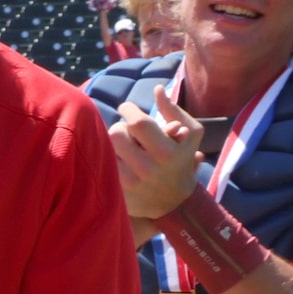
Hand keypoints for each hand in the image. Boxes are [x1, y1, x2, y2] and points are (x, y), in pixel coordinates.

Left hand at [111, 82, 203, 222]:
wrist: (174, 203)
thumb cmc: (181, 161)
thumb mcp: (191, 135)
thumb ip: (174, 111)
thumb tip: (157, 89)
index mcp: (166, 151)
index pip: (136, 121)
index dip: (128, 109)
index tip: (128, 109)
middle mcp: (147, 168)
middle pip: (116, 132)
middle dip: (121, 127)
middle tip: (128, 131)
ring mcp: (129, 182)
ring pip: (106, 147)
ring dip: (113, 142)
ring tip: (124, 146)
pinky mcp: (116, 191)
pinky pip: (101, 163)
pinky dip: (107, 157)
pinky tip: (118, 159)